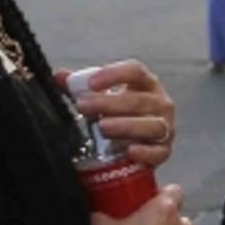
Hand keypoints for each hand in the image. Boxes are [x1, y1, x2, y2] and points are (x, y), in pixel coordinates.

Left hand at [56, 59, 176, 169]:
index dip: (114, 74)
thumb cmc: (122, 113)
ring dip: (126, 126)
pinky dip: (145, 152)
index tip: (91, 83)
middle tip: (84, 106)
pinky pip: (158, 152)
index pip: (135, 71)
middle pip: (138, 100)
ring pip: (151, 125)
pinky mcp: (165, 150)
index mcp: (146, 84)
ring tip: (102, 127)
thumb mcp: (102, 96)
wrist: (141, 140)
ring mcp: (165, 127)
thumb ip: (80, 86)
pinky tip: (129, 151)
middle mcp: (160, 103)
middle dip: (109, 103)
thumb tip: (58, 77)